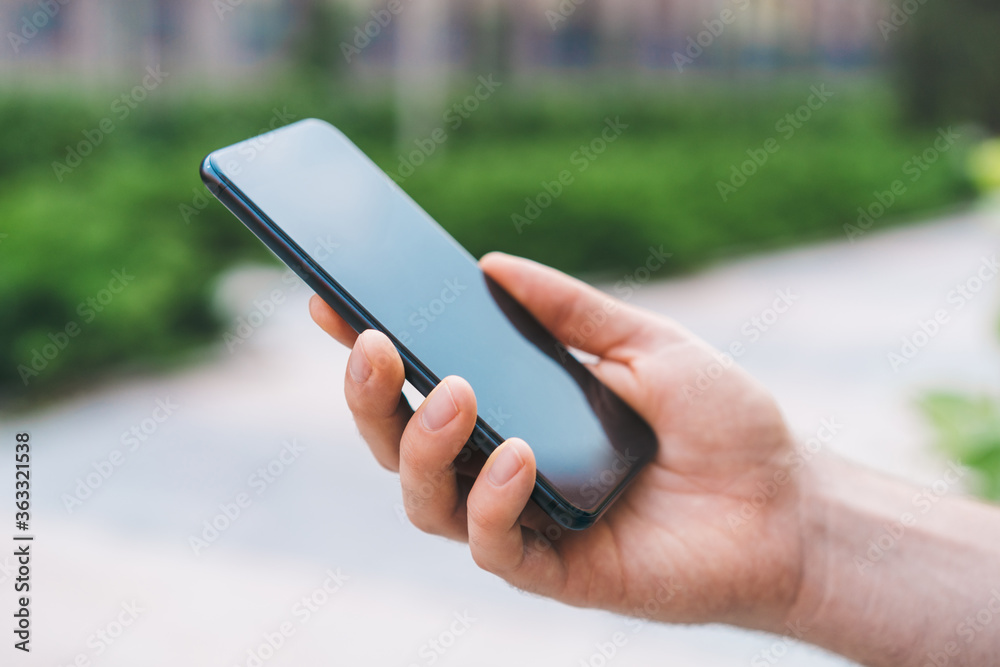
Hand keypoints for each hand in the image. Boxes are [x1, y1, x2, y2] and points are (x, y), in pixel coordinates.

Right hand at [309, 252, 803, 631]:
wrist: (788, 502)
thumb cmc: (721, 422)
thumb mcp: (645, 343)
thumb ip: (568, 309)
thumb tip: (488, 264)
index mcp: (514, 410)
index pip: (420, 381)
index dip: (368, 348)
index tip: (328, 302)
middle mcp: (501, 467)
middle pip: (399, 443)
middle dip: (370, 396)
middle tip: (372, 342)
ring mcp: (521, 521)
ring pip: (425, 499)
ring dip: (424, 443)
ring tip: (453, 390)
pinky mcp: (551, 570)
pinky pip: (491, 544)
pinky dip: (492, 498)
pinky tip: (518, 455)